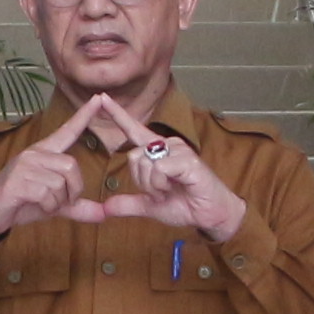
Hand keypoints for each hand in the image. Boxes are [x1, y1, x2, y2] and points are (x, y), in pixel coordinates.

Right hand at [0, 96, 112, 251]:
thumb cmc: (20, 203)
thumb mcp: (53, 204)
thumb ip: (77, 207)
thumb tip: (104, 215)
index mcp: (43, 153)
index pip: (67, 131)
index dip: (83, 116)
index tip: (99, 98)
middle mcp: (33, 154)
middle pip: (71, 165)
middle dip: (74, 190)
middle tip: (63, 203)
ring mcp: (23, 166)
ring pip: (59, 182)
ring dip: (58, 202)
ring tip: (44, 205)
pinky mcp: (16, 181)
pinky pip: (46, 194)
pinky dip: (47, 207)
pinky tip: (36, 207)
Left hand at [78, 94, 248, 239]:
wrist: (211, 216)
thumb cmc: (186, 205)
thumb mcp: (151, 206)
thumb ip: (128, 204)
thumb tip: (105, 208)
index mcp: (158, 151)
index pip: (134, 130)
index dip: (118, 115)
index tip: (103, 98)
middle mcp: (168, 145)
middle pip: (134, 156)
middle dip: (141, 182)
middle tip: (161, 192)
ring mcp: (179, 150)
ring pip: (145, 163)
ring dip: (152, 185)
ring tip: (170, 190)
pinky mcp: (187, 159)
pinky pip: (158, 168)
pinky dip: (160, 184)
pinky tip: (175, 188)